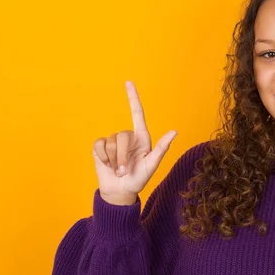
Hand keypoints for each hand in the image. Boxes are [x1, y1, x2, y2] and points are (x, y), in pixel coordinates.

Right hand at [92, 80, 177, 204]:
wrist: (119, 191)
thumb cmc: (138, 179)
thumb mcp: (151, 165)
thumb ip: (162, 148)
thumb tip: (175, 131)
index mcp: (141, 138)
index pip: (137, 113)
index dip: (133, 97)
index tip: (128, 82)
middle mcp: (127, 137)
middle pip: (122, 136)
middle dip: (122, 156)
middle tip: (124, 171)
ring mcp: (113, 142)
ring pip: (111, 143)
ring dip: (114, 160)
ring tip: (118, 170)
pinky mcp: (100, 148)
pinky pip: (99, 145)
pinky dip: (103, 157)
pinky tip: (106, 165)